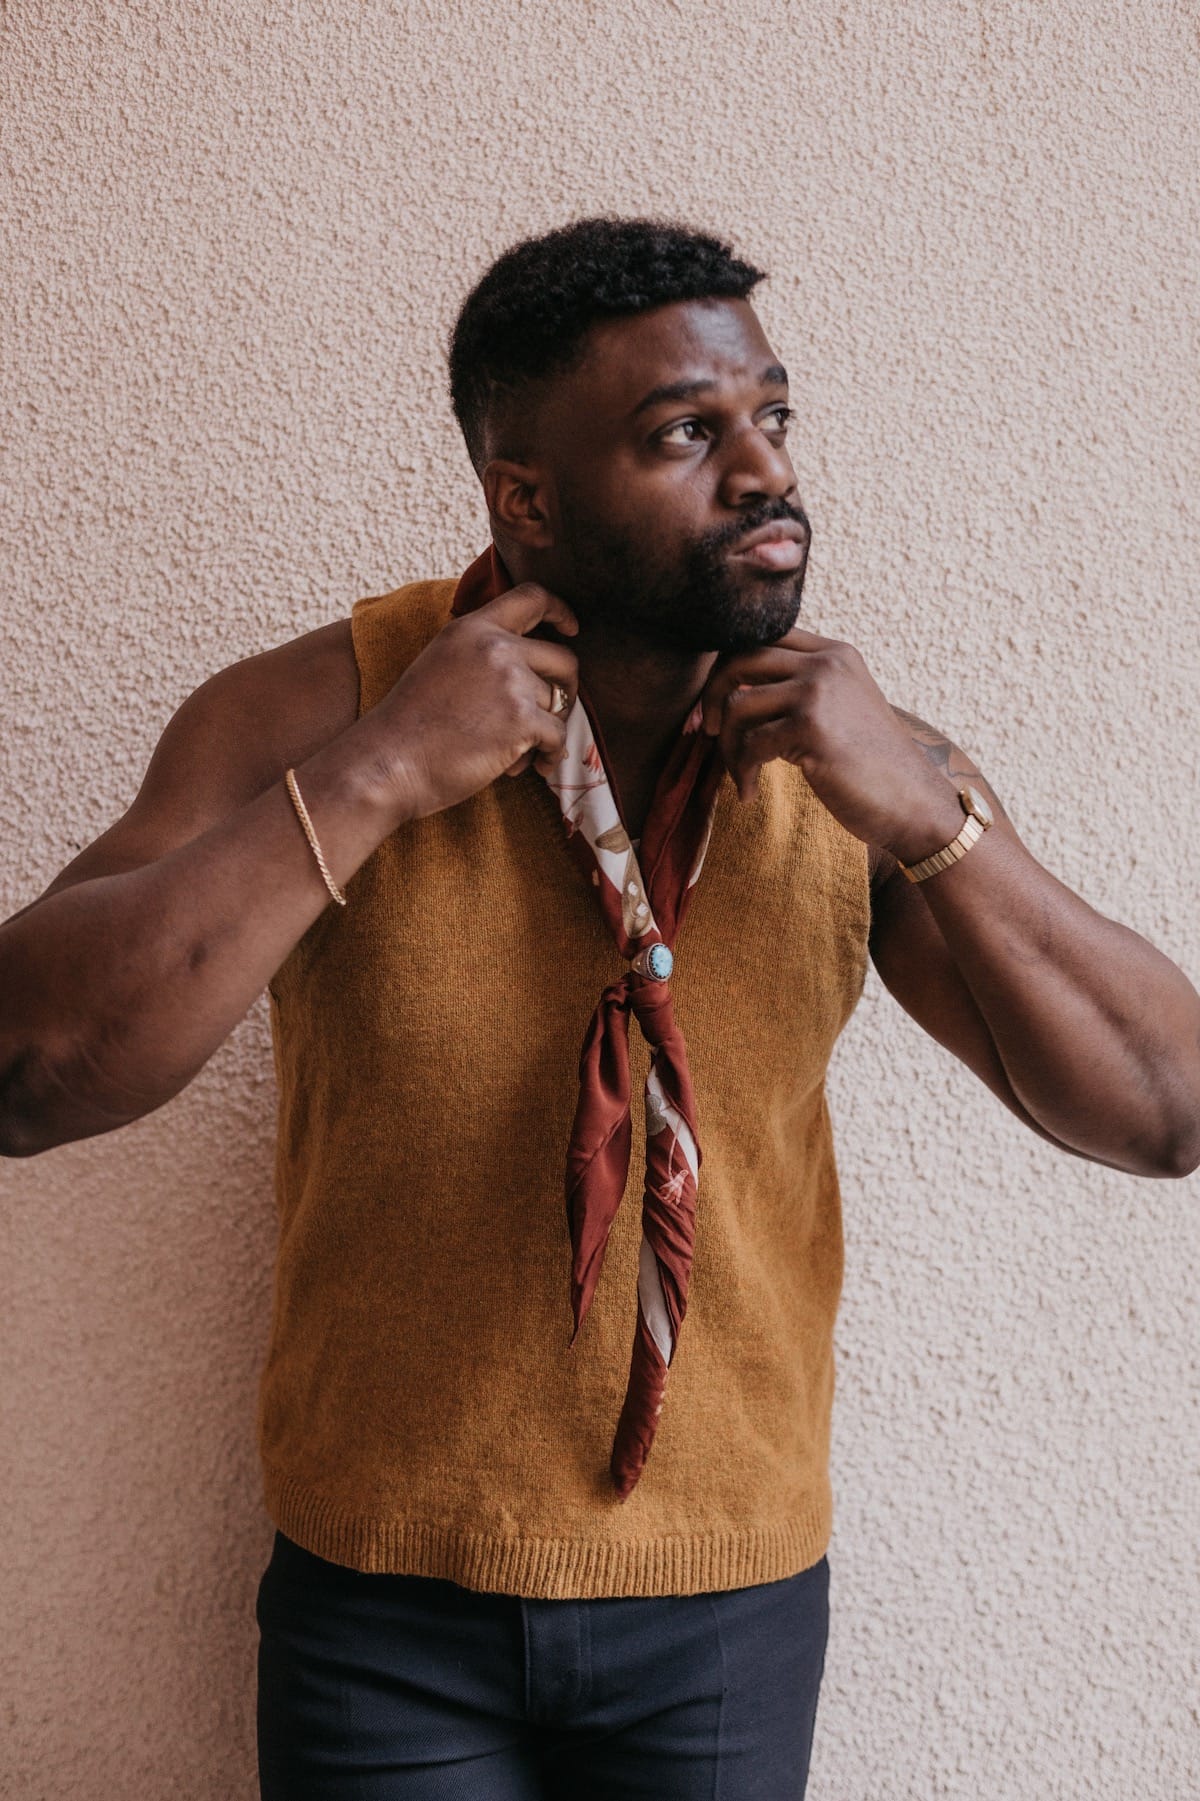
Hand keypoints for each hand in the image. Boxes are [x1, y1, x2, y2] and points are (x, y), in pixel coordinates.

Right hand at [368, 583, 579, 820]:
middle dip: (566, 690)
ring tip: (516, 753)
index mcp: (473, 628)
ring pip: (559, 705)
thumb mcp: (440, 664)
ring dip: (545, 732)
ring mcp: (511, 682)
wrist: (388, 761)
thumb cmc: (410, 725)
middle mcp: (496, 647)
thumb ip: (480, 653)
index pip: (532, 598)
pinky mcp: (522, 720)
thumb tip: (530, 668)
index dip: (560, 611)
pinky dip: (549, 755)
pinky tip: (530, 767)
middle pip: (564, 659)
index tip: (571, 628)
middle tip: (554, 714)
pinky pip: (558, 736)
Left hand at [699, 627, 962, 861]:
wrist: (913, 803)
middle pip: (739, 659)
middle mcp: (826, 662)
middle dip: (712, 698)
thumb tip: (733, 692)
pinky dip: (741, 773)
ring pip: (738, 705)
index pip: (760, 639)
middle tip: (708, 734)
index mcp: (833, 653)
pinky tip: (749, 793)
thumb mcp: (839, 710)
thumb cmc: (870, 766)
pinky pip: (750, 744)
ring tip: (739, 775)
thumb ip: (797, 691)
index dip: (726, 671)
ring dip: (727, 748)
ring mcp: (819, 691)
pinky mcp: (812, 727)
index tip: (716, 710)